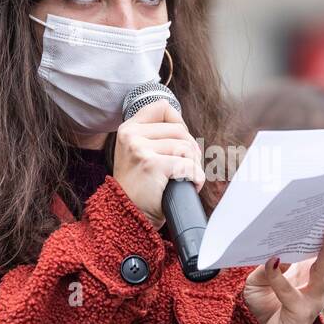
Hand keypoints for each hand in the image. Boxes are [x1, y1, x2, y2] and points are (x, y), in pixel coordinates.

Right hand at [112, 99, 204, 227]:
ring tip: (186, 177)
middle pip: (179, 129)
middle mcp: (131, 135)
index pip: (161, 107)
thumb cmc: (140, 188)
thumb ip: (154, 137)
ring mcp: (140, 149)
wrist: (128, 216)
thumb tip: (185, 129)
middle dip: (191, 149)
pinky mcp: (151, 165)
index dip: (179, 122)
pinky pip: (187, 165)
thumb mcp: (138, 154)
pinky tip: (191, 185)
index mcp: (128, 129)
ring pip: (185, 147)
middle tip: (187, 167)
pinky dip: (195, 177)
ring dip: (193, 165)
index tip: (181, 140)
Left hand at [243, 209, 323, 323]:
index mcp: (318, 268)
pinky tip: (272, 259)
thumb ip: (266, 267)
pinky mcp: (298, 310)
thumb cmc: (269, 307)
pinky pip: (287, 290)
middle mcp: (322, 281)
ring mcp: (314, 296)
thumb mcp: (260, 280)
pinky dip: (277, 276)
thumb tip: (274, 255)